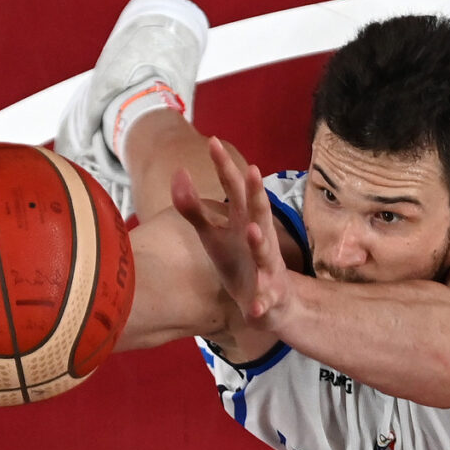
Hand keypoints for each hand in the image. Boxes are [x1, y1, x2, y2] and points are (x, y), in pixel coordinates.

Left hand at [171, 137, 291, 330]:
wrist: (272, 304)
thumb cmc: (238, 261)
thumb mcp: (213, 235)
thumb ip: (194, 208)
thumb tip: (178, 173)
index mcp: (244, 222)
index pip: (234, 190)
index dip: (225, 168)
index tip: (213, 141)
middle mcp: (259, 240)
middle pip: (258, 213)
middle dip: (256, 194)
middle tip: (253, 172)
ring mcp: (266, 269)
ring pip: (265, 254)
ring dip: (259, 242)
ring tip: (251, 230)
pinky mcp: (267, 297)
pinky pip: (264, 301)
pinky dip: (260, 303)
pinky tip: (255, 307)